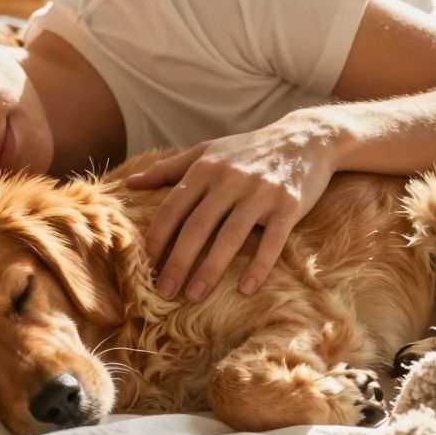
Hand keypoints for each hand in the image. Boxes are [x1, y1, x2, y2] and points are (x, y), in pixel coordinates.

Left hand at [126, 113, 339, 300]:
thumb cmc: (248, 150)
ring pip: (230, 237)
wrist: (305, 139)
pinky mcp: (288, 206)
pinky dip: (258, 266)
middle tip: (164, 292)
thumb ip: (168, 169)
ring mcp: (260, 193)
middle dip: (177, 262)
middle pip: (197, 227)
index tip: (145, 267)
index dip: (157, 239)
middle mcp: (230, 180)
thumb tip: (129, 184)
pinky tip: (245, 289)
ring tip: (194, 296)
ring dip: (210, 270)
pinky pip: (272, 241)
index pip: (173, 208)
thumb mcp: (206, 151)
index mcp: (206, 168)